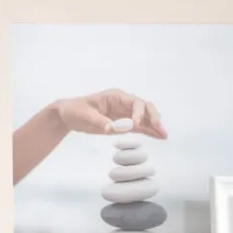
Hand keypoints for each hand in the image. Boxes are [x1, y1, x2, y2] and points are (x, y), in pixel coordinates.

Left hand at [13, 90, 164, 183]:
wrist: (69, 116)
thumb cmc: (76, 110)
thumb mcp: (85, 115)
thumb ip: (100, 121)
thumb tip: (112, 128)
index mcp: (116, 96)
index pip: (134, 102)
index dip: (139, 112)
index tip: (135, 124)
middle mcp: (124, 103)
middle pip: (144, 107)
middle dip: (153, 117)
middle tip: (159, 128)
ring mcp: (125, 113)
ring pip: (145, 117)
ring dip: (154, 125)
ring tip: (164, 135)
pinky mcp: (123, 123)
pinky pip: (139, 126)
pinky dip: (148, 131)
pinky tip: (158, 136)